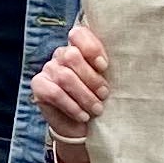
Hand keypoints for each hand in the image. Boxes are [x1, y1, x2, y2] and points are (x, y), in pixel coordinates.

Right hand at [31, 24, 110, 148]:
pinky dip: (72, 106)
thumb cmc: (96, 100)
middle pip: (72, 56)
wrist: (79, 128)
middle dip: (91, 78)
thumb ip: (106, 70)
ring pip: (65, 77)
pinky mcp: (39, 87)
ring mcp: (48, 70)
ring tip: (97, 109)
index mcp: (78, 48)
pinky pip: (55, 93)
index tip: (104, 67)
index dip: (91, 48)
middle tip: (104, 94)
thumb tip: (124, 63)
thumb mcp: (104, 82)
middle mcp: (60, 55)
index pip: (78, 34)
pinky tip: (83, 115)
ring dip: (85, 95)